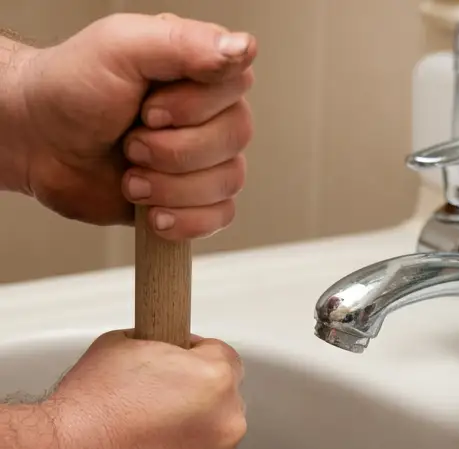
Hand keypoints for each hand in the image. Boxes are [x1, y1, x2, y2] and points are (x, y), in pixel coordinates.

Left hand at [11, 13, 254, 239]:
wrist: (40, 145)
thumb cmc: (70, 90)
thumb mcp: (120, 47)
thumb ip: (184, 43)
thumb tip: (243, 49)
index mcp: (198, 69)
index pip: (236, 88)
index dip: (193, 109)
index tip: (147, 109)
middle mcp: (209, 112)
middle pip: (234, 140)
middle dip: (174, 151)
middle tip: (131, 143)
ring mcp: (205, 159)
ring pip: (227, 182)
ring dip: (171, 188)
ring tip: (132, 176)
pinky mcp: (197, 199)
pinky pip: (220, 217)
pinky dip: (185, 220)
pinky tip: (154, 211)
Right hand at [33, 330, 244, 448]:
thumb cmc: (84, 412)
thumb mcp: (121, 347)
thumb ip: (163, 348)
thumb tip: (171, 352)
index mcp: (214, 380)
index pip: (224, 360)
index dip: (197, 362)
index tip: (180, 372)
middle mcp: (227, 424)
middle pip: (224, 407)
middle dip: (196, 407)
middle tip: (153, 416)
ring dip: (191, 447)